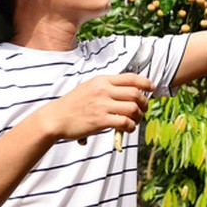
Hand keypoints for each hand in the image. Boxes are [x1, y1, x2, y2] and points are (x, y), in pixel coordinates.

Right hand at [40, 72, 154, 141]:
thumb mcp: (88, 88)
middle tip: (143, 110)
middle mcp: (103, 90)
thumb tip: (126, 91)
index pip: (130, 78)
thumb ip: (106, 87)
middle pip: (136, 93)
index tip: (152, 88)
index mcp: (101, 80)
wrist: (55, 118)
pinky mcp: (100, 120)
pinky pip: (125, 122)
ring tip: (134, 121)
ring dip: (138, 116)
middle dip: (144, 102)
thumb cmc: (72, 105)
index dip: (145, 82)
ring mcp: (102, 105)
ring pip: (133, 108)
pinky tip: (127, 129)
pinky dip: (130, 126)